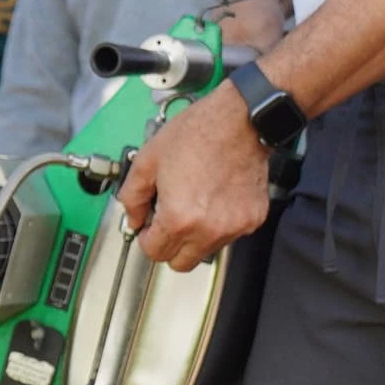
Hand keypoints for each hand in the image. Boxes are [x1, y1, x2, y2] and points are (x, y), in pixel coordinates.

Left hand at [116, 87, 271, 272]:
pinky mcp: (252, 220)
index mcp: (179, 218)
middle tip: (168, 221)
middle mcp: (208, 229)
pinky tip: (215, 197)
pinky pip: (229, 234)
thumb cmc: (199, 133)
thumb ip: (133, 196)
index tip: (149, 228)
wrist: (240, 121)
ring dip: (195, 236)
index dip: (147, 239)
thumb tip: (134, 217)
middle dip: (170, 246)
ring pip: (206, 250)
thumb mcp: (149, 160)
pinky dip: (219, 223)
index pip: (155, 253)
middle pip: (181, 263)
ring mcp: (233, 227)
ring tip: (194, 202)